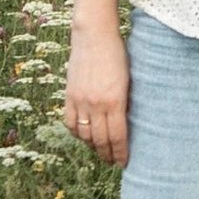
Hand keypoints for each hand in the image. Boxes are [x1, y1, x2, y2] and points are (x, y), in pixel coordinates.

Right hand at [64, 16, 130, 166]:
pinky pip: (70, 123)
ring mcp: (80, 101)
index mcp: (114, 102)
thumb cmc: (118, 54)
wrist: (94, 35)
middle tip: (113, 162)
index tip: (124, 163)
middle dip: (107, 154)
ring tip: (100, 151)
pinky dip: (77, 133)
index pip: (118, 137)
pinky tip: (84, 136)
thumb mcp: (128, 80)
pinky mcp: (69, 95)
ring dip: (92, 146)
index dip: (120, 154)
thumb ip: (125, 103)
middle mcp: (95, 105)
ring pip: (84, 135)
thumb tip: (125, 124)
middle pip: (100, 140)